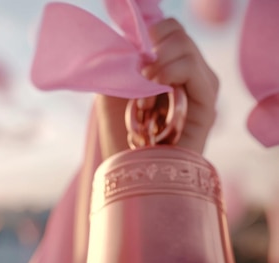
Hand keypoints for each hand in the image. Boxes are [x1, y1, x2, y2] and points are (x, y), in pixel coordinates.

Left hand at [97, 18, 218, 157]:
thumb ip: (122, 64)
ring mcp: (200, 91)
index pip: (171, 32)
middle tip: (139, 70)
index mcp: (170, 69)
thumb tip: (134, 45)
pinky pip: (196, 72)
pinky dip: (172, 70)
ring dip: (160, 60)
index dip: (154, 32)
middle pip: (179, 36)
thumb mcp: (112, 91)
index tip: (135, 50)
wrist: (128, 173)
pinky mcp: (206, 108)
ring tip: (145, 82)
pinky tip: (154, 83)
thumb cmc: (119, 136)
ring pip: (187, 50)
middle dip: (155, 44)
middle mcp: (189, 78)